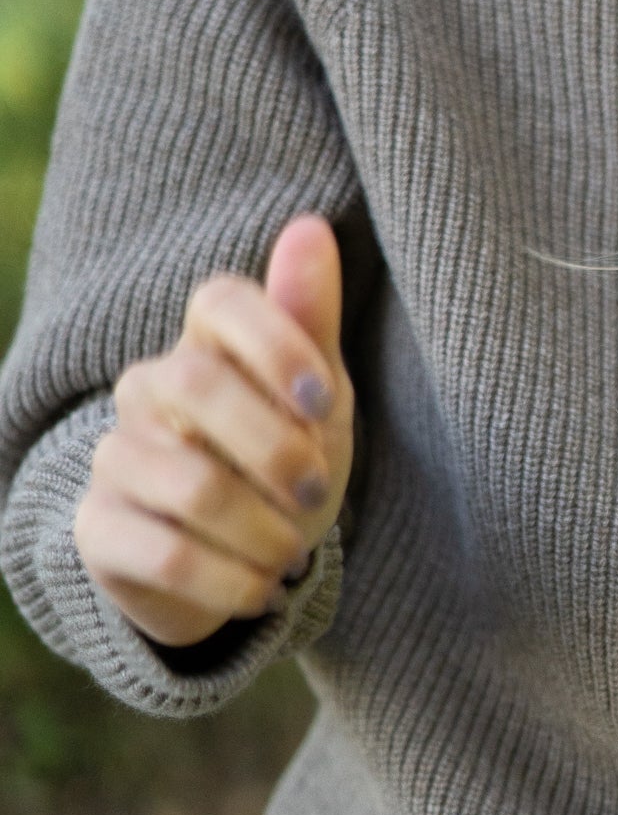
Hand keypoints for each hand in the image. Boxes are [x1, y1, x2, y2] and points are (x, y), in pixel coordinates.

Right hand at [74, 214, 353, 648]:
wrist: (240, 560)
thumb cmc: (285, 458)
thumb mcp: (316, 396)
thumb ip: (310, 317)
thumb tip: (311, 226)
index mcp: (206, 341)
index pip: (220, 299)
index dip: (275, 342)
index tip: (324, 399)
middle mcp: (150, 386)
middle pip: (197, 384)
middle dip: (275, 446)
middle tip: (317, 492)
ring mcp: (115, 455)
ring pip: (190, 483)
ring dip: (264, 528)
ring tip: (293, 552)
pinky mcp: (97, 528)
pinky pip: (165, 552)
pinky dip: (232, 579)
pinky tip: (265, 588)